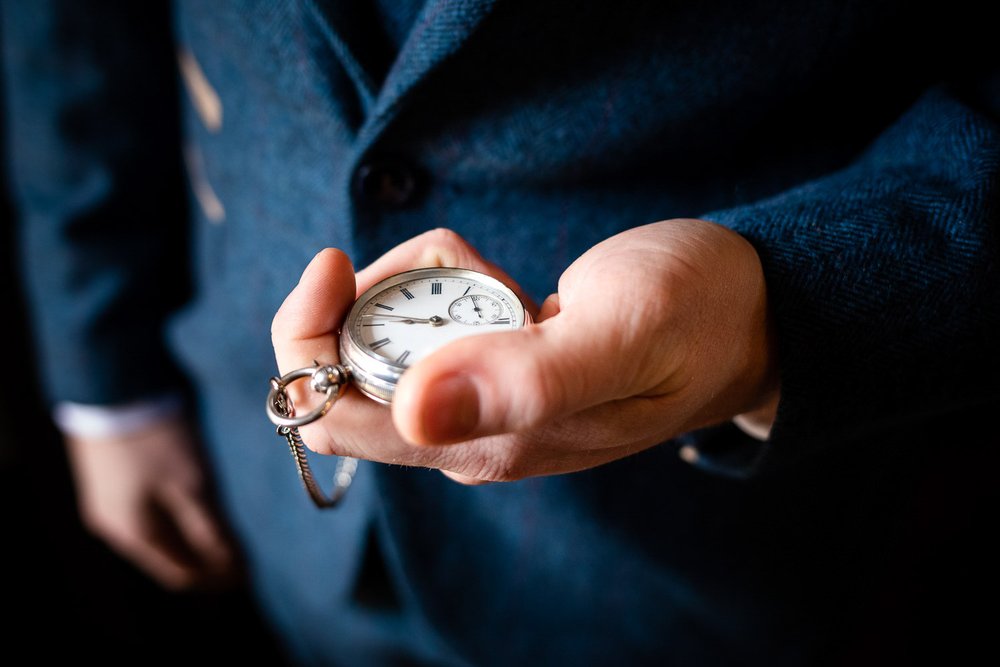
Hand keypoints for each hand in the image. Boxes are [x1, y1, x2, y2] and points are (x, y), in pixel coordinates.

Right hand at [64, 415, 241, 588]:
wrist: (112, 384)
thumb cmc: (158, 438)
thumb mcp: (193, 486)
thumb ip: (212, 531)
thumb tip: (235, 570)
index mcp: (136, 533)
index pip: (182, 573)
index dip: (217, 576)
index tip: (249, 572)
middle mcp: (115, 526)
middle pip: (168, 556)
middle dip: (205, 560)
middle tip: (241, 555)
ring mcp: (107, 502)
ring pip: (157, 535)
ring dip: (190, 539)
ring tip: (223, 532)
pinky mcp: (109, 478)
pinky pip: (146, 513)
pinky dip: (174, 519)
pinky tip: (193, 505)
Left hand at [271, 221, 777, 483]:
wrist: (749, 314)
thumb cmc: (697, 318)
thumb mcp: (625, 334)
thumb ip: (526, 381)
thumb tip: (413, 410)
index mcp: (487, 446)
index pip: (330, 417)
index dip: (306, 337)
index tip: (338, 261)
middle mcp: (467, 441)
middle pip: (338, 377)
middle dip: (368, 297)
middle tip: (450, 256)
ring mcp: (477, 411)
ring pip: (380, 343)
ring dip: (413, 283)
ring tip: (494, 268)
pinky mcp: (491, 377)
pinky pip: (421, 327)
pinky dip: (441, 282)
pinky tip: (503, 279)